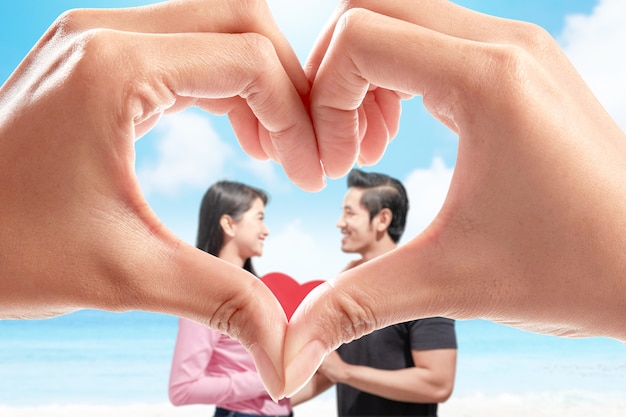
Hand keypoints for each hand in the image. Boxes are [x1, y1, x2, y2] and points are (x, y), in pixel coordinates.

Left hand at [0, 0, 324, 397]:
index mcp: (115, 69)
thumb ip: (221, 299)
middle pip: (241, 21)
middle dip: (288, 84)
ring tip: (276, 147)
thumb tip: (288, 353)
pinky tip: (238, 130)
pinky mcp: (92, 60)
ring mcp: (96, 41)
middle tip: (305, 149)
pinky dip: (223, 84)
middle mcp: (106, 35)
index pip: (250, 60)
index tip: (309, 175)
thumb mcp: (125, 274)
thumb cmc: (4, 249)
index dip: (298, 117)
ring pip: (214, 28)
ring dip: (259, 82)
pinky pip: (182, 49)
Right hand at [283, 0, 625, 396]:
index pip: (358, 37)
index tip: (331, 164)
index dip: (321, 98)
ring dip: (366, 73)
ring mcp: (519, 48)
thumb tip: (289, 356)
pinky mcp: (523, 66)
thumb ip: (357, 304)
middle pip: (374, 9)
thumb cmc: (576, 269)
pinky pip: (437, 40)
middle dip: (334, 75)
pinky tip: (401, 130)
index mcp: (486, 80)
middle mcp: (505, 44)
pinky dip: (399, 74)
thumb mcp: (450, 282)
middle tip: (338, 144)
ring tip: (368, 142)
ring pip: (405, 18)